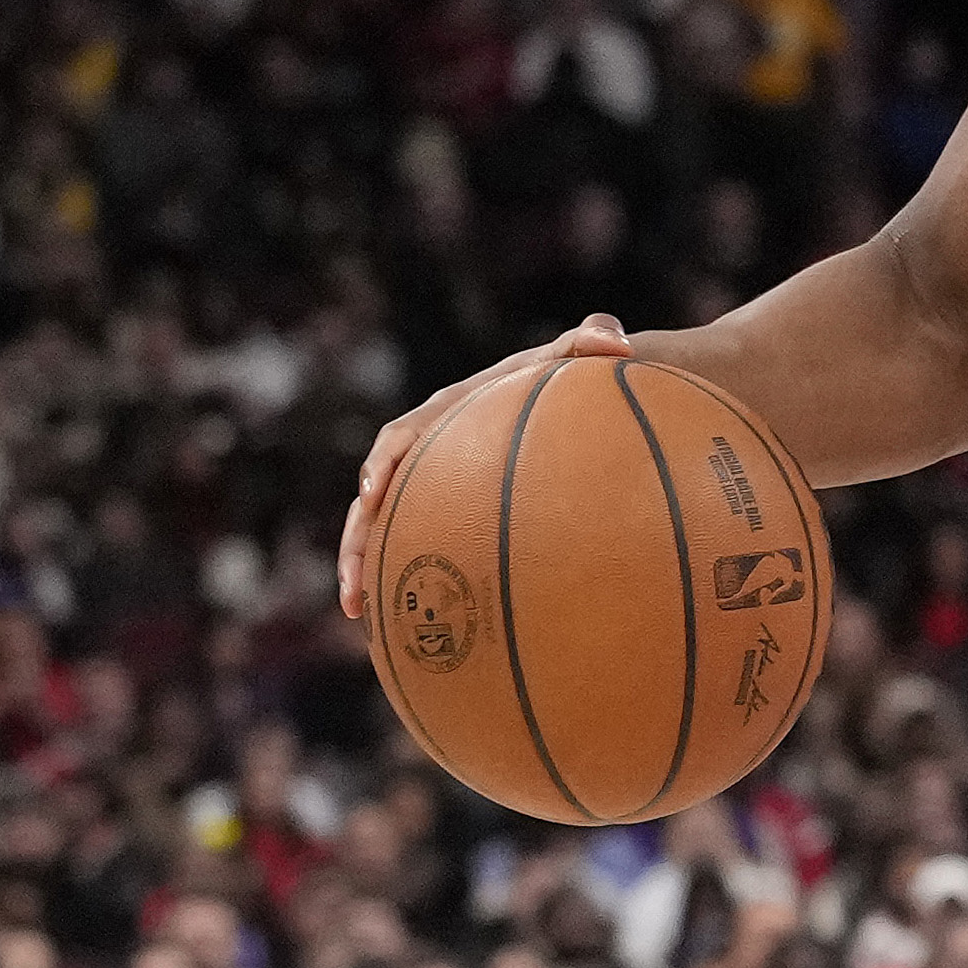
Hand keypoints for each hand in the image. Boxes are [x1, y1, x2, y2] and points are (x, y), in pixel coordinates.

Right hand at [340, 315, 630, 619]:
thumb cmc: (575, 376)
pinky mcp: (454, 509)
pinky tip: (414, 626)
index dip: (381, 465)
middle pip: (376, 494)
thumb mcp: (580, 358)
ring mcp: (438, 482)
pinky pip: (425, 544)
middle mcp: (431, 450)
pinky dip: (413, 579)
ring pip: (388, 527)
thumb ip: (593, 342)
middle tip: (351, 583)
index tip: (371, 497)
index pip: (402, 437)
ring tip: (359, 613)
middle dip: (357, 537)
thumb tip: (616, 342)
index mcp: (449, 412)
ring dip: (368, 566)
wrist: (575, 398)